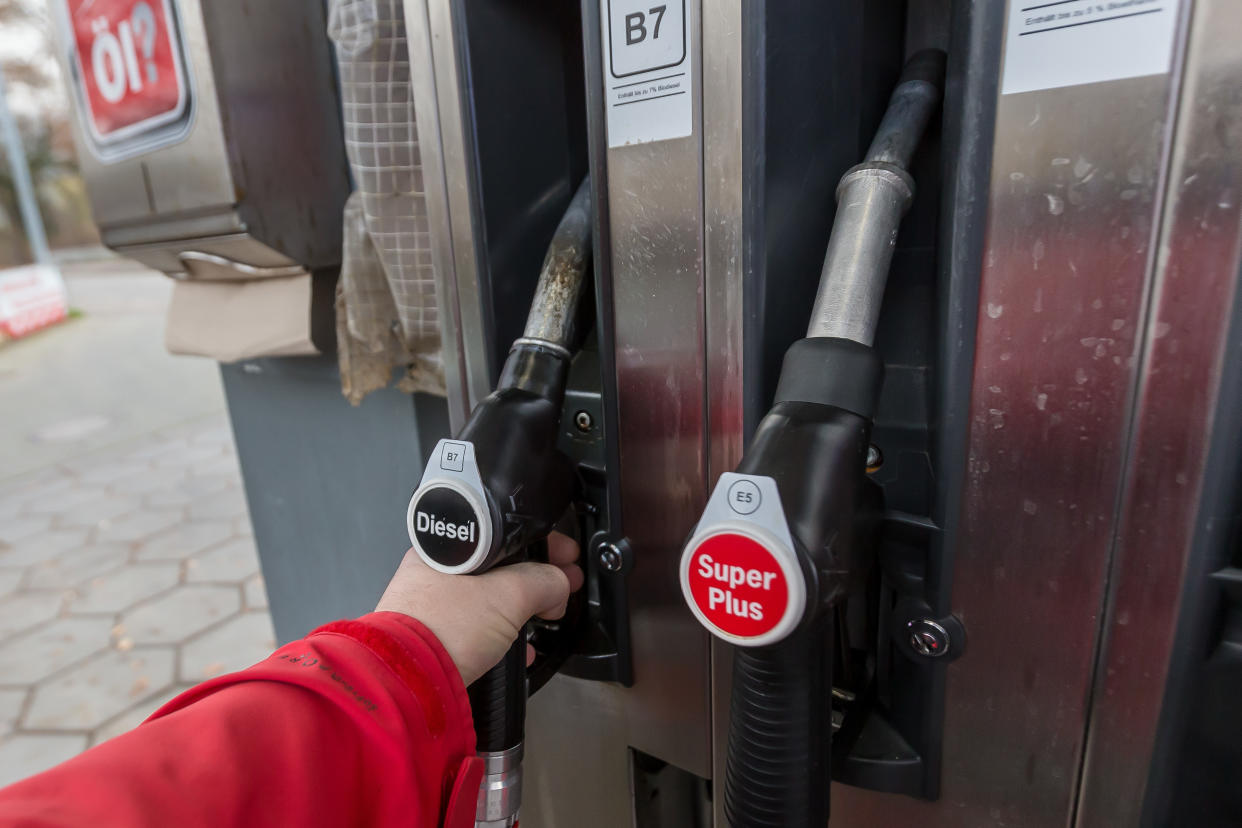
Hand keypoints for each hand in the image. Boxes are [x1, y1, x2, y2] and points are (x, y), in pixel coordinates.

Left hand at [376, 533, 583, 683]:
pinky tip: (518, 651)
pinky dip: (502, 638)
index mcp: (443, 548)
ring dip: (520, 612)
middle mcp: (432, 575)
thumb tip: (560, 585)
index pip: (504, 535)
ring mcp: (431, 610)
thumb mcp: (510, 594)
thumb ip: (544, 581)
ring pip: (488, 602)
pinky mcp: (434, 641)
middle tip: (563, 588)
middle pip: (499, 569)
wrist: (407, 684)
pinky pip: (476, 632)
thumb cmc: (441, 631)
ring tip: (543, 621)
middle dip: (538, 581)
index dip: (543, 544)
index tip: (566, 556)